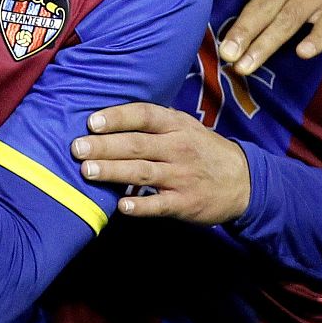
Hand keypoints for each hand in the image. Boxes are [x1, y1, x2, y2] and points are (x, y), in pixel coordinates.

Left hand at [71, 103, 250, 223]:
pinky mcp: (185, 203)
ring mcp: (182, 176)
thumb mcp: (185, 126)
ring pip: (143, 173)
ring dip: (113, 172)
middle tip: (77, 147)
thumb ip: (153, 122)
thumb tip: (107, 116)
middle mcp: (178, 148)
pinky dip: (140, 206)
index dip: (118, 117)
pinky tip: (121, 206)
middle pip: (137, 145)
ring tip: (87, 171)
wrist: (244, 180)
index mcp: (176, 125)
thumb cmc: (202, 149)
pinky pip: (160, 205)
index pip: (144, 116)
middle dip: (105, 146)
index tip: (92, 121)